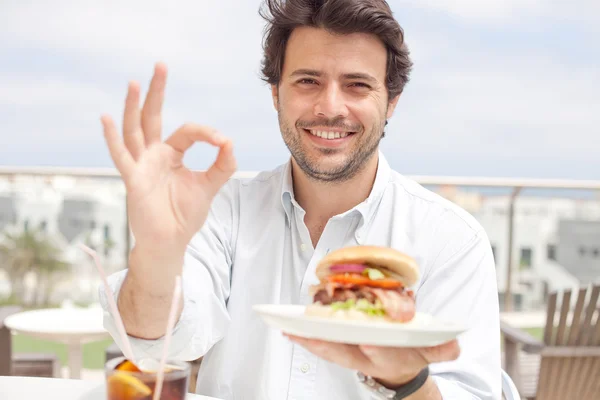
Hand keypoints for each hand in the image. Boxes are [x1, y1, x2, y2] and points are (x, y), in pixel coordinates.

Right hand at [101, 63, 236, 255]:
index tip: (222, 142)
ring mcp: (141, 165)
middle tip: (161, 65)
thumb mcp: (209, 187)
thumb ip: (222, 165)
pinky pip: (121, 156)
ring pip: (135, 130)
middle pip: (153, 116)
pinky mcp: (133, 179)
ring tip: (134, 83)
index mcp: (171, 154)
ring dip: (133, 107)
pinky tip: (106, 118)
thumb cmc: (185, 215)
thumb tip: (230, 141)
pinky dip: (112, 138)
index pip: (187, 132)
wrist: (171, 242)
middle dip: (157, 91)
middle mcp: (153, 155)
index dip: (205, 133)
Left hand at [285, 334, 459, 388]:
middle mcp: (367, 359)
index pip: (384, 353)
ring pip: (328, 350)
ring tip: (292, 329)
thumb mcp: (434, 350)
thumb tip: (456, 343)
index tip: (370, 342)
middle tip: (314, 335)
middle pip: (347, 354)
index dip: (378, 349)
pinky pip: (320, 345)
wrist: (400, 368)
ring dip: (310, 340)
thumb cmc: (413, 350)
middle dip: (332, 345)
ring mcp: (351, 357)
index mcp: (391, 356)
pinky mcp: (339, 350)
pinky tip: (289, 328)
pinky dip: (305, 338)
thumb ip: (444, 346)